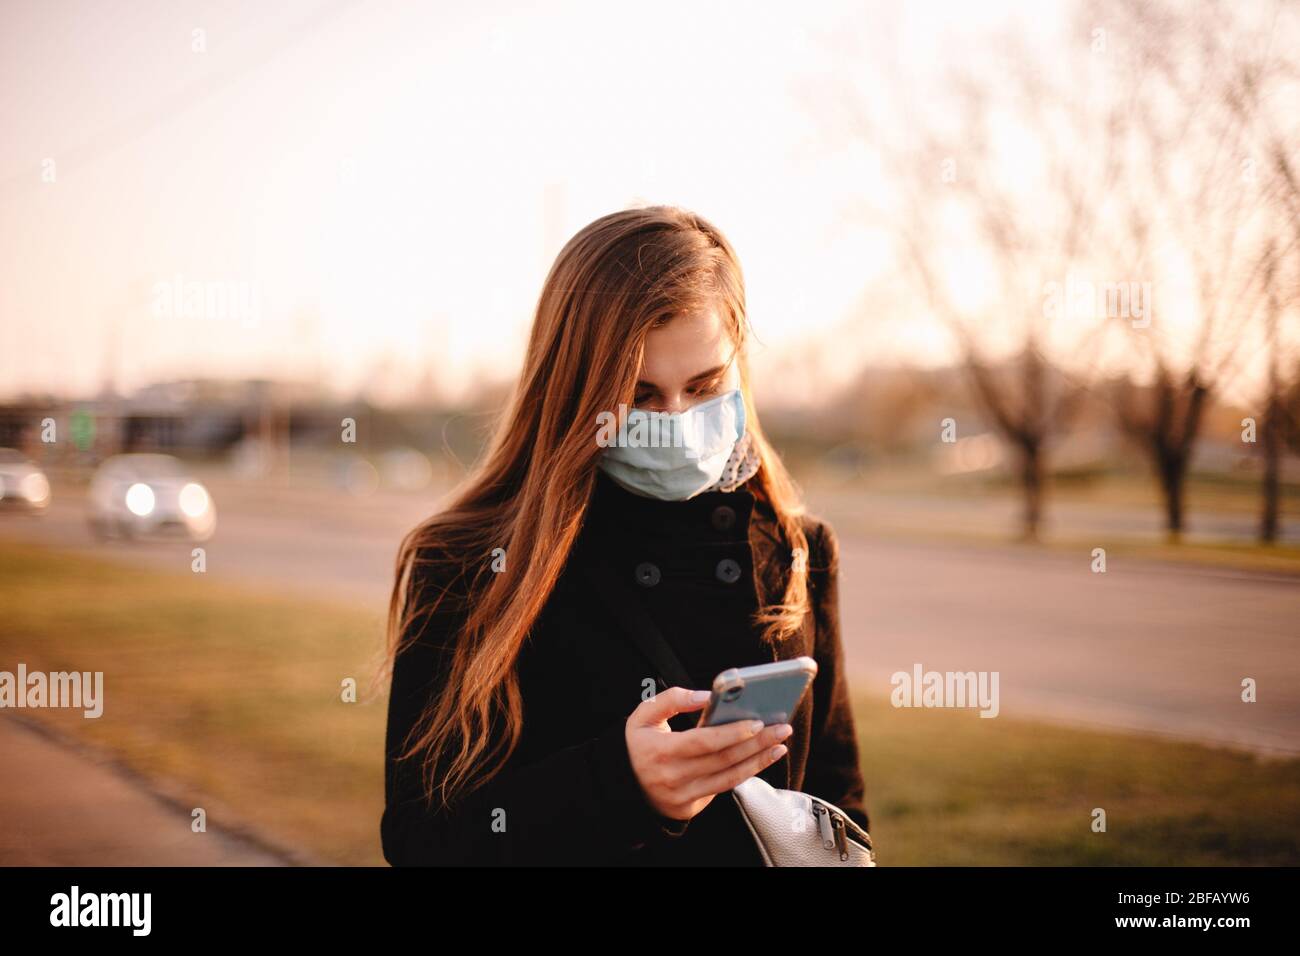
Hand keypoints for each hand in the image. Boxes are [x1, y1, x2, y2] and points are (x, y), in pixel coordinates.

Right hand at [624, 686, 792, 822]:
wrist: (623, 786)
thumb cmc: (637, 745)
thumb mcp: (642, 716)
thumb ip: (672, 699)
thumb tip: (706, 696)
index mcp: (661, 751)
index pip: (703, 742)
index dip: (732, 732)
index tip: (757, 722)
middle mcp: (673, 777)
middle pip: (724, 760)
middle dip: (757, 743)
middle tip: (782, 729)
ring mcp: (683, 796)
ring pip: (729, 778)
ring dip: (759, 761)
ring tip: (779, 745)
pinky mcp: (691, 807)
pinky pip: (723, 788)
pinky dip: (745, 773)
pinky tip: (760, 758)